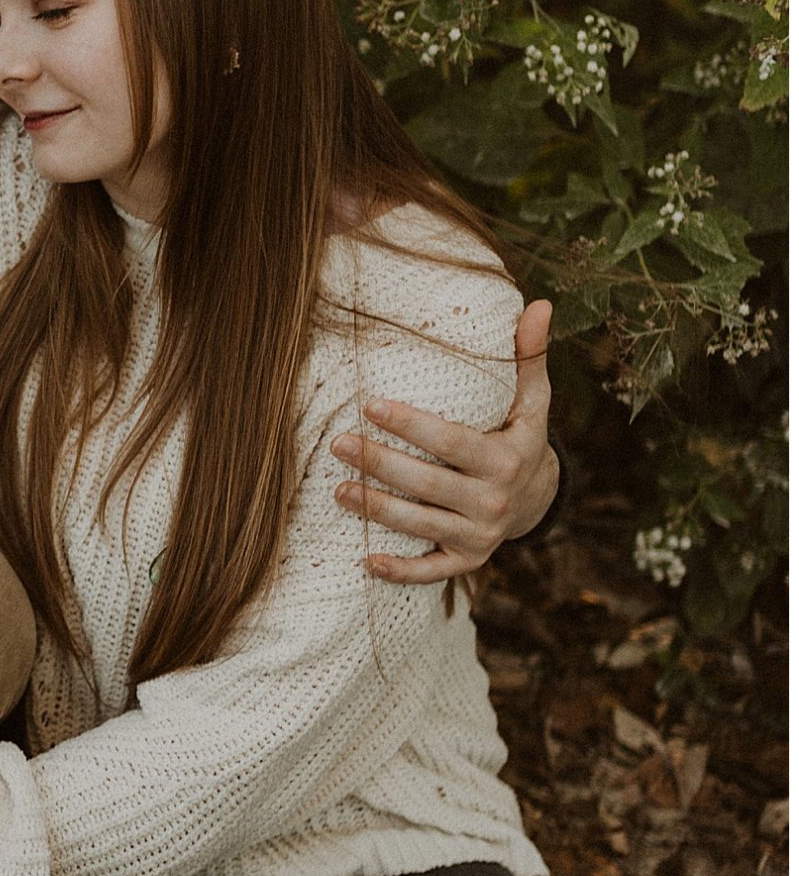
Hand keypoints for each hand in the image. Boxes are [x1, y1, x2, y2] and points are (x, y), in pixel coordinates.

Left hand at [332, 299, 559, 583]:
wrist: (538, 498)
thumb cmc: (520, 436)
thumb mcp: (531, 400)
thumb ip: (528, 355)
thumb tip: (538, 302)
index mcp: (507, 458)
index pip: (451, 441)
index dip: (410, 425)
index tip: (370, 405)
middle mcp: (494, 501)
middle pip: (427, 484)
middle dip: (380, 464)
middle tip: (339, 443)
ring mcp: (480, 535)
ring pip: (421, 525)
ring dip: (377, 511)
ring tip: (338, 490)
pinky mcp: (468, 561)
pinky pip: (432, 571)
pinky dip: (401, 572)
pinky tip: (366, 562)